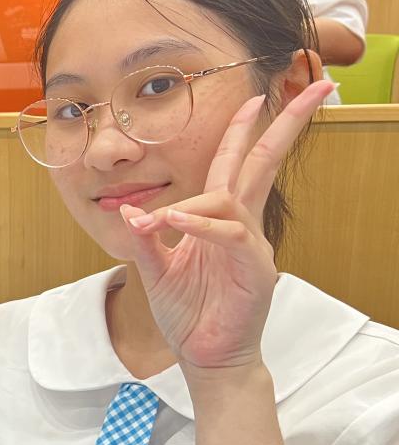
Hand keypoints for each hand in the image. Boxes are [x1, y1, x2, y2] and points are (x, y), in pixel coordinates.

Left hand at [118, 80, 334, 372]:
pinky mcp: (254, 271)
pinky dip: (200, 225)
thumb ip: (144, 240)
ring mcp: (252, 248)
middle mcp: (243, 227)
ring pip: (232, 200)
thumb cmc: (189, 314)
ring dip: (194, 203)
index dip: (245, 132)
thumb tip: (130, 210)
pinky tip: (173, 223)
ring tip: (162, 221)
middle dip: (286, 125)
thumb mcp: (156, 271)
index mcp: (222, 222)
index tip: (256, 99)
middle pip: (264, 165)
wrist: (205, 358)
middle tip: (315, 86)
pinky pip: (229, 236)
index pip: (237, 167)